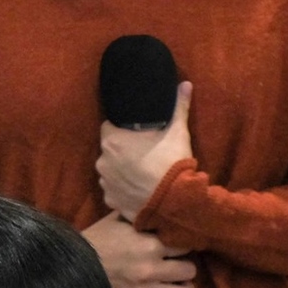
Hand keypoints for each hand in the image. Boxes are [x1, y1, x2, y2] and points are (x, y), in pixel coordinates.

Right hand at [83, 211, 194, 287]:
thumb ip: (139, 215)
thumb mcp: (118, 220)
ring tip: (180, 284)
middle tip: (180, 264)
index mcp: (150, 245)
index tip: (180, 244)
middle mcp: (152, 269)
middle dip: (186, 267)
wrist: (72, 264)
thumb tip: (154, 207)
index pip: (184, 245)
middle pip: (189, 271)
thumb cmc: (96, 239)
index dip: (184, 244)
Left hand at [97, 80, 193, 217]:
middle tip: (143, 156)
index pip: (109, 128)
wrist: (175, 202)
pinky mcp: (112, 202)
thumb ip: (178, 107)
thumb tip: (185, 84)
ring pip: (110, 172)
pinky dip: (123, 192)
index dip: (122, 131)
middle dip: (122, 153)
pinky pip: (114, 193)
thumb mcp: (178, 133)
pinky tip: (139, 192)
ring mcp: (106, 183)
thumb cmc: (172, 163)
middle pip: (110, 151)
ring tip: (141, 176)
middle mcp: (103, 161)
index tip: (135, 136)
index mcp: (113, 140)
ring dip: (121, 173)